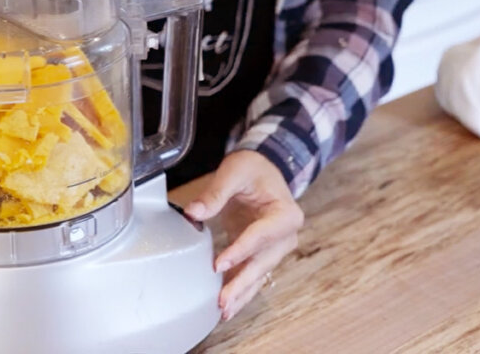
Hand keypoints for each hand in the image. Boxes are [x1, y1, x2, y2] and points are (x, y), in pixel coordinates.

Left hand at [185, 150, 303, 320]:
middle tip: (222, 301)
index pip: (260, 236)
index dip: (240, 251)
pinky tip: (227, 306)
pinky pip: (252, 276)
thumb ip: (215, 193)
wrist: (262, 169)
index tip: (218, 265)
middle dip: (241, 283)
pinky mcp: (261, 255)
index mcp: (286, 214)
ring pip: (258, 275)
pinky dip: (240, 290)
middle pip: (262, 263)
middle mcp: (286, 236)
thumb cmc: (252, 169)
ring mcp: (275, 249)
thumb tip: (193, 213)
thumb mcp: (234, 172)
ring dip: (241, 293)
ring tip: (223, 311)